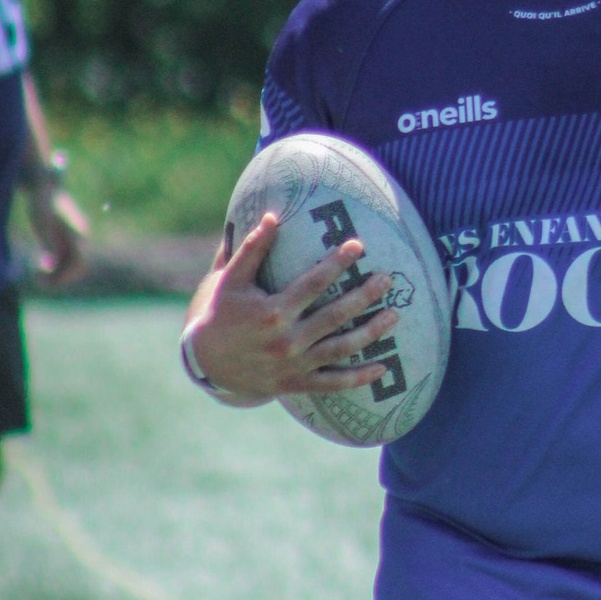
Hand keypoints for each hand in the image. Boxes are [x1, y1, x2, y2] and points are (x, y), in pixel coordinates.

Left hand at [28, 181, 89, 285]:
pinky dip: (53, 267)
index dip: (66, 277)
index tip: (46, 280)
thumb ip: (47, 243)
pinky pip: (63, 259)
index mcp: (78, 234)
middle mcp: (79, 238)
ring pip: (69, 264)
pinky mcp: (65, 238)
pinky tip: (37, 265)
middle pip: (76, 266)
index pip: (80, 263)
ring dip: (56, 274)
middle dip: (59, 278)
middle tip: (37, 280)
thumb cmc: (40, 201)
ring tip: (36, 275)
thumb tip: (50, 264)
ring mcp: (73, 238)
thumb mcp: (41, 222)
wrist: (41, 184)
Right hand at [183, 212, 399, 402]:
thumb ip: (252, 249)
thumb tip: (272, 215)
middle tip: (387, 279)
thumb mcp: (230, 280)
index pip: (313, 283)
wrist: (206, 363)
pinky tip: (383, 369)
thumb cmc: (220, 313)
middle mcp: (286, 340)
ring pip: (340, 349)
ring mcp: (293, 365)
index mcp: (272, 312)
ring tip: (394, 316)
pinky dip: (359, 378)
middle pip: (335, 315)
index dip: (337, 263)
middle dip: (364, 296)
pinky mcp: (296, 383)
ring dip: (370, 333)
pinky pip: (333, 384)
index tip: (358, 245)